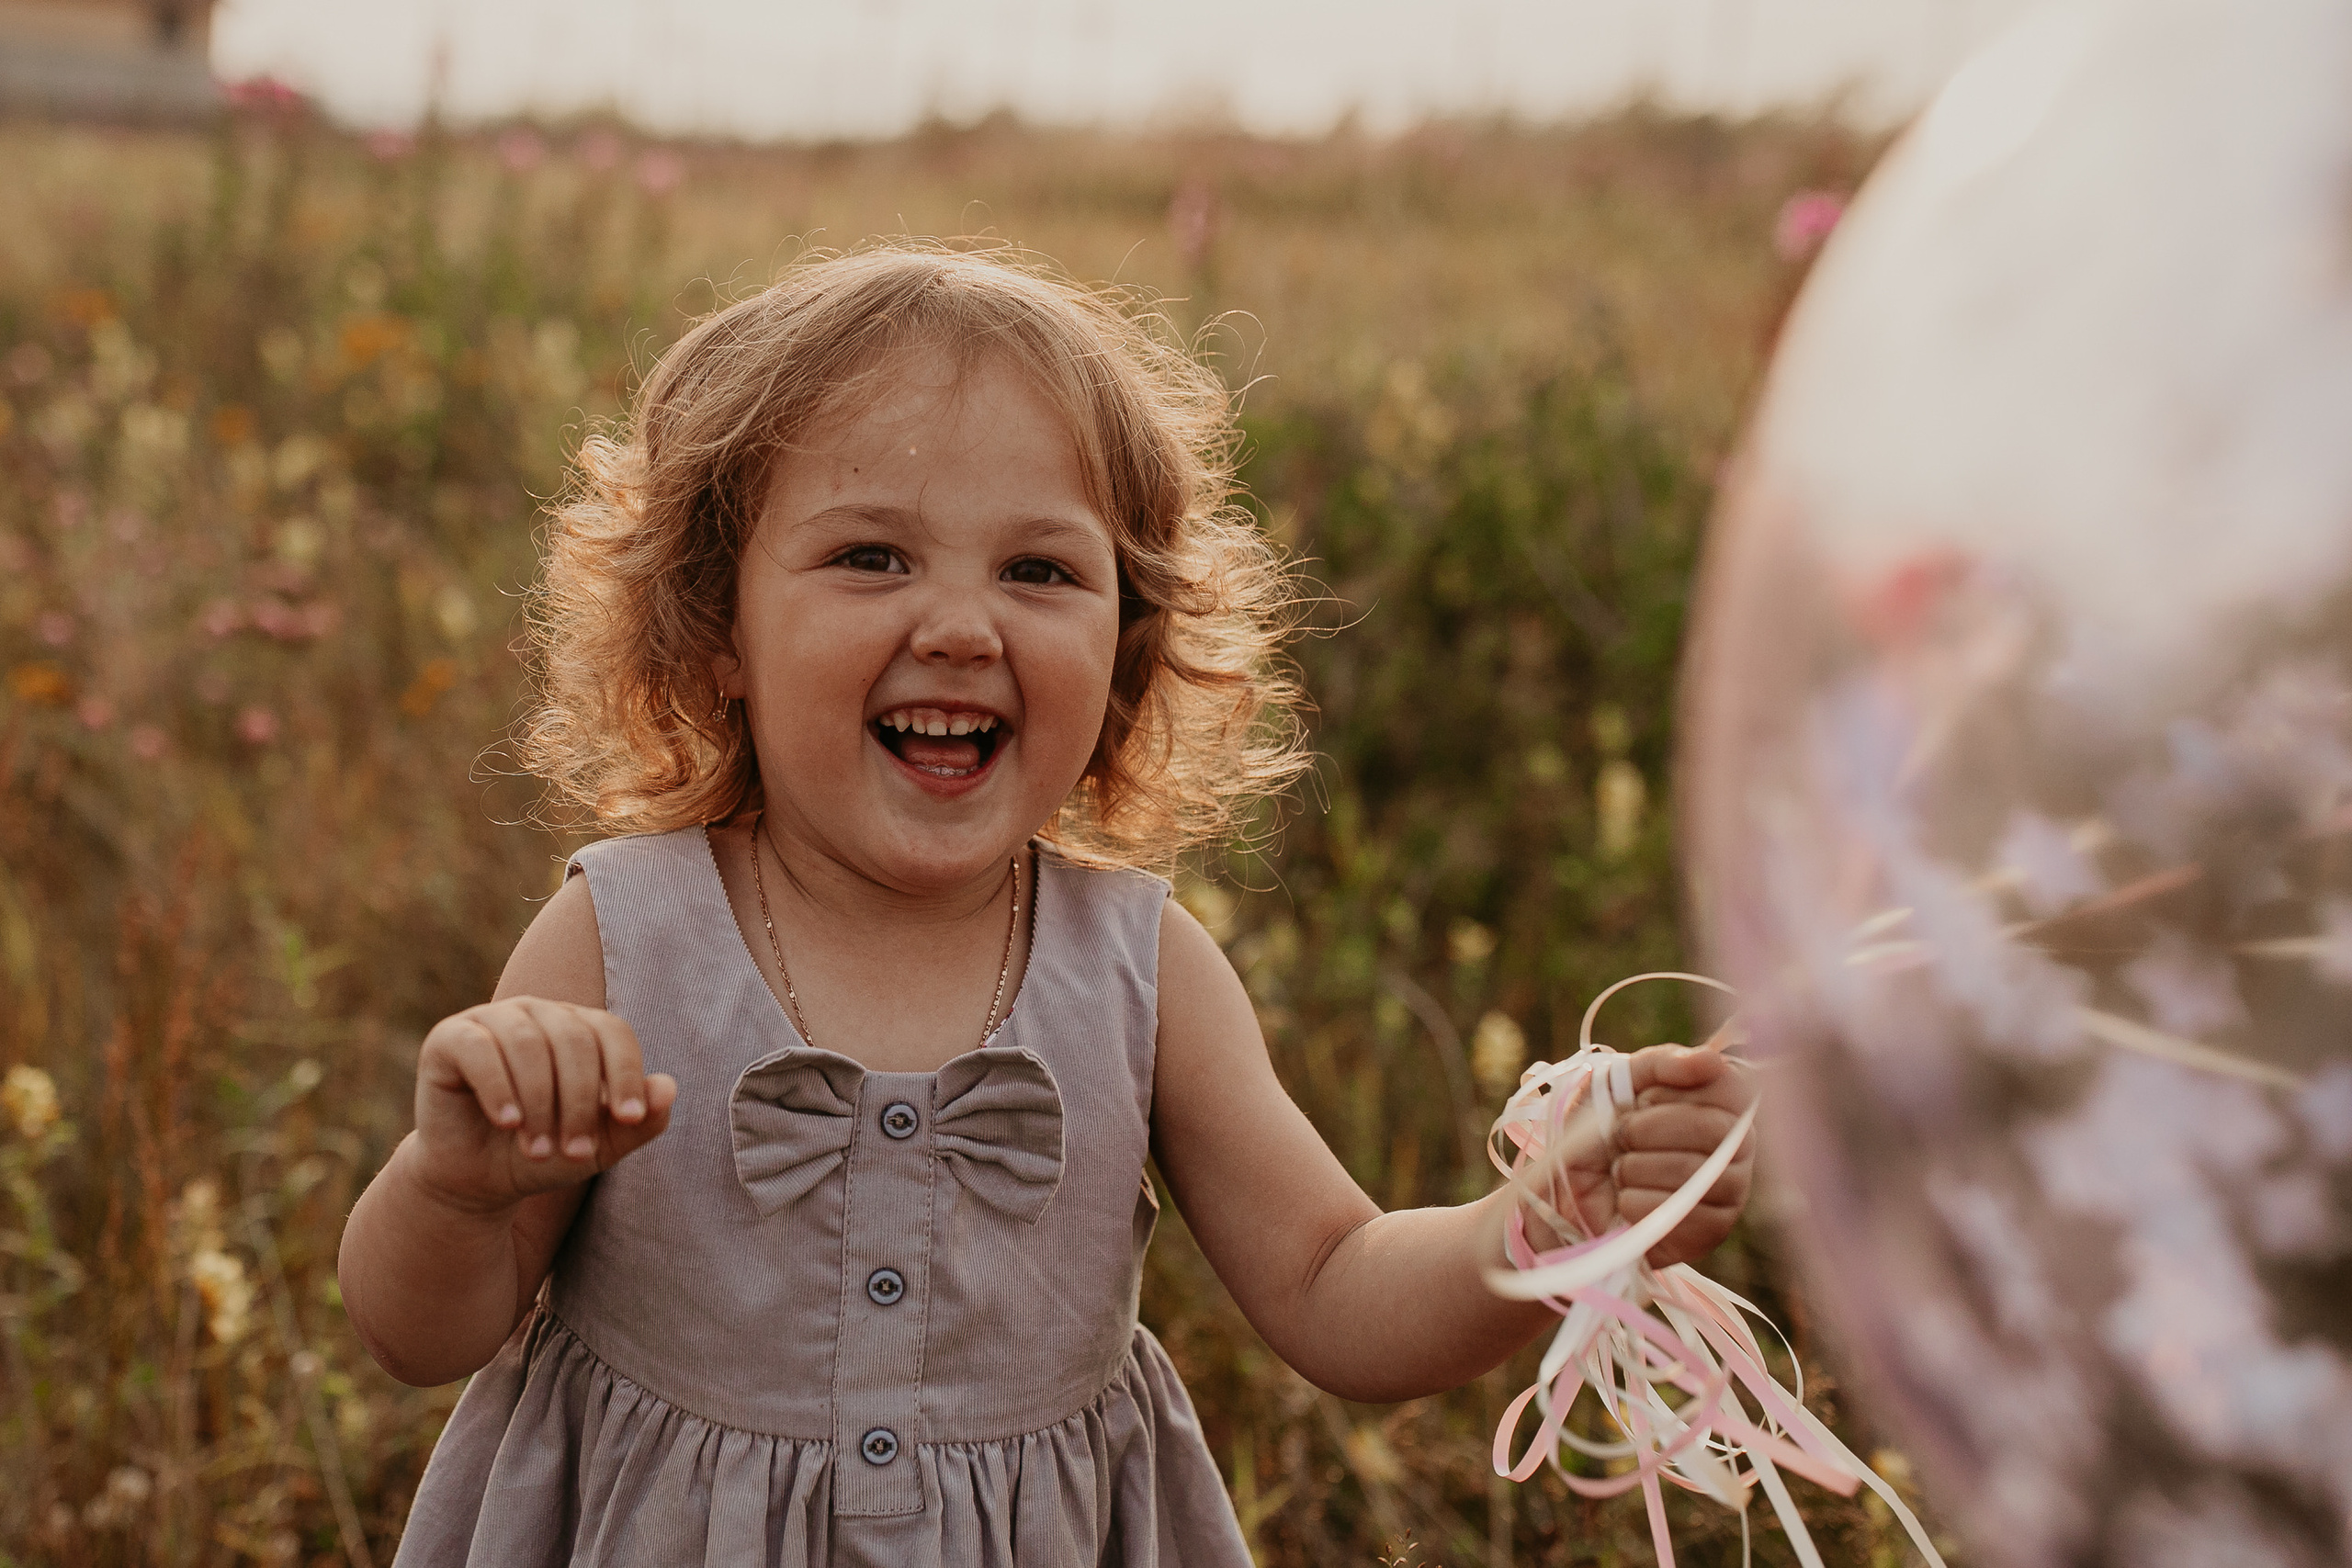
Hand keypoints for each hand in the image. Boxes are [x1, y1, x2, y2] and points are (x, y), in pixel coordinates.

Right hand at [409, 997, 676, 1213]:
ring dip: (539, 1103)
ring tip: (539, 1149)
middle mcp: (539, 1013)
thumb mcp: (597, 1146)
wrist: (475, 1180)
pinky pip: (479, 1048)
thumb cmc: (542, 1153)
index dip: (627, 1073)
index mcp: (579, 1028)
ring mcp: (493, 1020)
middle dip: (580, 1102)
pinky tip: (507, 1122)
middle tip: (575, 1152)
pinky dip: (499, 1087)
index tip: (629, 1119)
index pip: (613, 1032)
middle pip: (574, 1040)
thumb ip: (639, 1121)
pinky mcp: (449, 1038)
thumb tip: (669, 1087)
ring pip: (529, 1044)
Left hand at [1531, 1045, 1755, 1268]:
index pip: (1729, 1087)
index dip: (1674, 1092)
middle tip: (1620, 1136)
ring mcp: (1731, 1190)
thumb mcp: (1618, 1082)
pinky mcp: (1712, 1231)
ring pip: (1693, 1174)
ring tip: (1619, 1170)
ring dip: (1636, 1168)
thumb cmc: (1599, 1131)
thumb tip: (1710, 1059)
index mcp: (1722, 1103)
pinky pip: (1680, 1214)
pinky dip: (1636, 1202)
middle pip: (1714, 1130)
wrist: (1565, 1191)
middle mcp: (1738, 1144)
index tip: (1641, 1099)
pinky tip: (1624, 1200)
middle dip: (1647, 1130)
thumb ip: (1661, 1063)